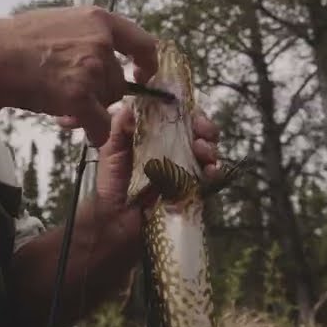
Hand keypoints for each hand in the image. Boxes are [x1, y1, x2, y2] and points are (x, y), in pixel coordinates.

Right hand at [0, 6, 157, 145]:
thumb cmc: (19, 39)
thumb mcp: (61, 21)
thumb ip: (88, 34)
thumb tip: (104, 53)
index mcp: (99, 20)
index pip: (142, 42)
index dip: (146, 62)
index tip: (141, 74)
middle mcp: (101, 42)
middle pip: (118, 80)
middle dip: (100, 93)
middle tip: (75, 96)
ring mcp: (92, 69)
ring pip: (107, 102)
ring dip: (90, 109)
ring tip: (61, 104)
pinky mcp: (80, 95)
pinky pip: (100, 124)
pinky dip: (94, 132)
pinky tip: (82, 130)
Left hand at [65, 101, 221, 212]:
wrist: (116, 222)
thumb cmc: (111, 185)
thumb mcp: (111, 149)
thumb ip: (121, 125)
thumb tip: (136, 104)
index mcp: (155, 138)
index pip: (178, 117)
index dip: (187, 112)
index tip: (189, 111)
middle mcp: (173, 151)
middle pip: (198, 132)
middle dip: (205, 128)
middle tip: (203, 132)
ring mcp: (184, 170)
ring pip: (208, 152)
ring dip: (210, 147)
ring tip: (204, 151)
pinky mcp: (192, 190)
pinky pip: (210, 177)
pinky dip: (215, 171)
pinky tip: (211, 171)